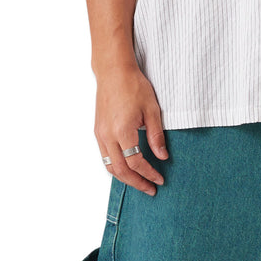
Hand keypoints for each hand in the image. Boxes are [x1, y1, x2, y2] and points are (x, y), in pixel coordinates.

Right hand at [94, 62, 168, 194]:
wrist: (114, 72)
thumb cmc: (133, 86)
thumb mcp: (151, 109)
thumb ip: (156, 135)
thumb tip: (162, 156)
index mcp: (123, 131)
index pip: (136, 162)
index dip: (148, 173)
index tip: (159, 179)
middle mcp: (108, 136)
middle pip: (121, 171)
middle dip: (137, 183)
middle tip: (150, 189)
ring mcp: (100, 135)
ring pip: (110, 166)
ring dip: (124, 178)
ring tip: (139, 182)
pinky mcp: (98, 131)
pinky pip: (105, 156)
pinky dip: (116, 167)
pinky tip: (126, 168)